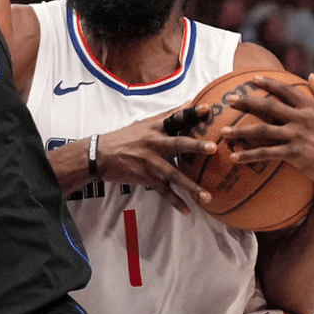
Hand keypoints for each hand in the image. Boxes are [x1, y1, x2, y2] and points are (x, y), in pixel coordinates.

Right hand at [96, 110, 216, 212]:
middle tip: (213, 148)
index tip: (208, 108)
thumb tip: (189, 102)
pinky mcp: (145, 177)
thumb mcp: (144, 123)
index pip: (176, 118)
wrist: (99, 155)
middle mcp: (154, 143)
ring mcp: (150, 162)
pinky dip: (176, 201)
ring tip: (207, 196)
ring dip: (191, 186)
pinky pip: (163, 191)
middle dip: (196, 146)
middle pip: (178, 144)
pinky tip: (187, 210)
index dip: (192, 112)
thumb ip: (168, 115)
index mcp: (156, 128)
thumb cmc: (125, 138)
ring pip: (174, 174)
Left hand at [221, 73, 313, 189]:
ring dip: (241, 130)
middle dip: (247, 101)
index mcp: (312, 106)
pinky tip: (234, 156)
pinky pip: (266, 153)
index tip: (251, 79)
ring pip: (263, 130)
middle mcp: (303, 118)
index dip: (268, 83)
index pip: (286, 90)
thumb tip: (311, 75)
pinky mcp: (295, 154)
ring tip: (223, 131)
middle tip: (229, 100)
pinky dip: (249, 155)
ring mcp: (298, 136)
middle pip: (269, 106)